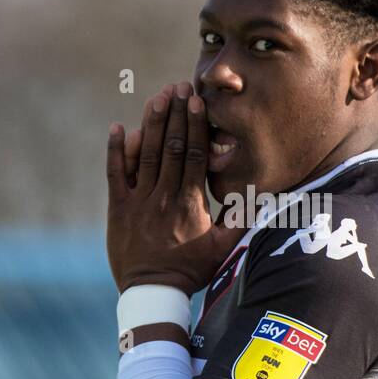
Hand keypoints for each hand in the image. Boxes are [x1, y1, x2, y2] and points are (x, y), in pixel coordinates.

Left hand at [106, 81, 244, 294]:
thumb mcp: (223, 247)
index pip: (194, 155)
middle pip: (171, 147)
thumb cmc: (192, 270)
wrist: (153, 292)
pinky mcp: (118, 209)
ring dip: (152, 124)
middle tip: (178, 86)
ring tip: (157, 97)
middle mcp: (164, 197)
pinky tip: (119, 127)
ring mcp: (138, 201)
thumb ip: (240, 220)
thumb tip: (262, 195)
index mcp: (190, 203)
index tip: (196, 101)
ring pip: (146, 155)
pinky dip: (117, 150)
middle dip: (175, 114)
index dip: (195, 125)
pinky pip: (116, 174)